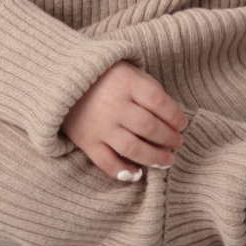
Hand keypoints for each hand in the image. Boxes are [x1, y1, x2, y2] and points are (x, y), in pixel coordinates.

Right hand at [61, 61, 189, 180]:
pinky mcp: (86, 141)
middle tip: (178, 143)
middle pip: (149, 127)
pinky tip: (137, 174)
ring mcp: (100, 125)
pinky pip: (106, 162)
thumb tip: (171, 115)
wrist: (62, 81)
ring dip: (154, 158)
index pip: (159, 102)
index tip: (183, 124)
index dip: (175, 116)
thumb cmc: (104, 76)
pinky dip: (123, 171)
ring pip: (132, 148)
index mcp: (127, 83)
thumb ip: (149, 89)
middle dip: (169, 138)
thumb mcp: (129, 72)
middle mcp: (114, 105)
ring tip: (167, 161)